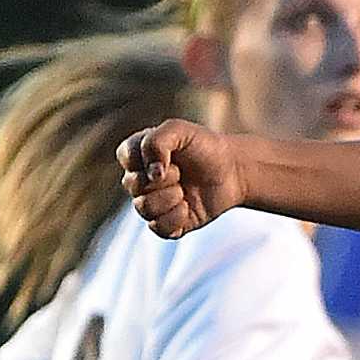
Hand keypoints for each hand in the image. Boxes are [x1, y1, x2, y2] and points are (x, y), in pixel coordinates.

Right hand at [118, 121, 245, 237]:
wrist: (234, 171)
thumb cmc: (205, 147)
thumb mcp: (180, 130)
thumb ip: (156, 141)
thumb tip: (152, 174)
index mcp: (139, 155)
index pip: (125, 156)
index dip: (147, 158)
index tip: (170, 156)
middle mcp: (141, 180)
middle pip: (133, 185)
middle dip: (164, 178)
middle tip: (182, 172)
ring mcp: (153, 203)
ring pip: (144, 208)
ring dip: (170, 198)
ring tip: (185, 190)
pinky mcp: (167, 223)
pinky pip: (158, 228)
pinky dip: (176, 218)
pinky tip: (188, 207)